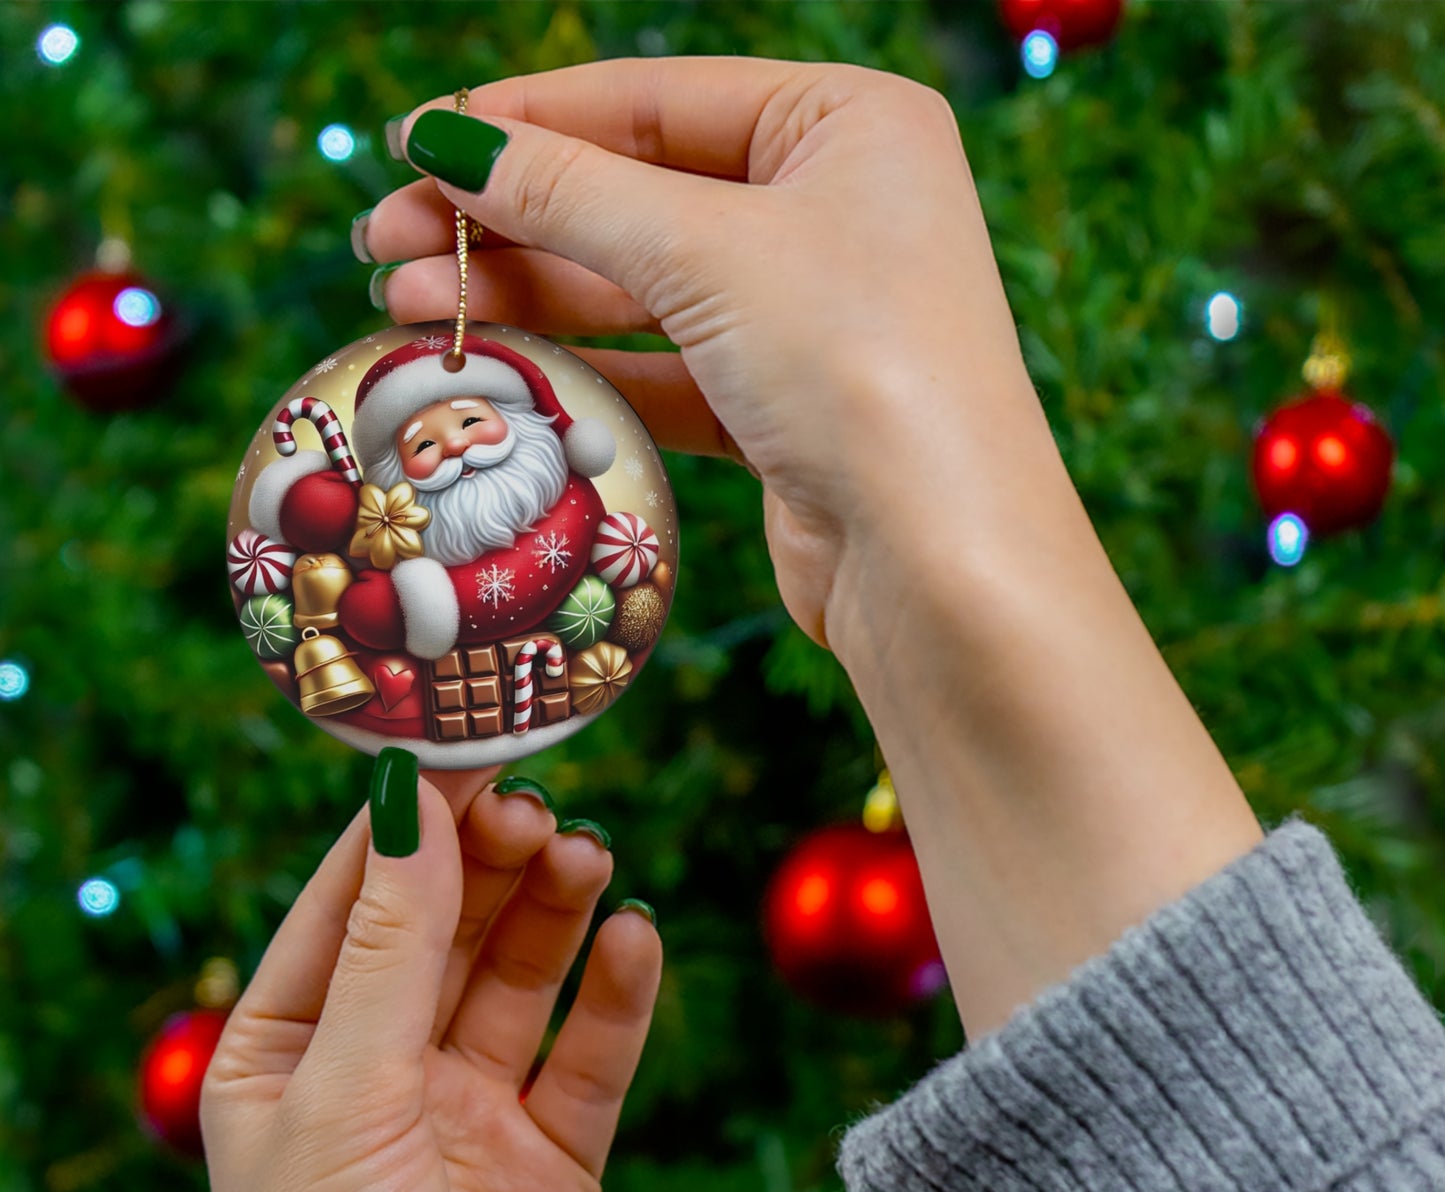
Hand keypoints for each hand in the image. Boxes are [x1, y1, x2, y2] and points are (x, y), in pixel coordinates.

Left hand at [201, 766, 661, 1191]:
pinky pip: (590, 1056)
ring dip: (556, 912)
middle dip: (491, 863)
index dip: (408, 825)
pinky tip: (636, 939)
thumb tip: (408, 801)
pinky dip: (617, 995)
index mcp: (288, 1054)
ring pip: (521, 978)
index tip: (466, 747)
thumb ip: (390, 947)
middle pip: (446, 929)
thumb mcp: (344, 1096)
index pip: (351, 903)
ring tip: (590, 857)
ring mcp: (468, 1114)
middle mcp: (379, 1074)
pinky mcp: (552, 1160)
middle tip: (541, 808)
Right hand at [362, 57, 1049, 653]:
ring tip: (406, 307)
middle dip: (508, 219)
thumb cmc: (857, 367)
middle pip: (637, 194)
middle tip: (385, 242)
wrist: (938, 560)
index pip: (655, 100)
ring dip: (526, 295)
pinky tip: (495, 366)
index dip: (527, 120)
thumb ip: (571, 192)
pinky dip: (582, 369)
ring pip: (640, 288)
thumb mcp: (707, 251)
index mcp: (847, 124)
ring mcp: (809, 314)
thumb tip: (449, 141)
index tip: (415, 142)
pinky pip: (663, 369)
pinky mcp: (783, 408)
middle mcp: (834, 209)